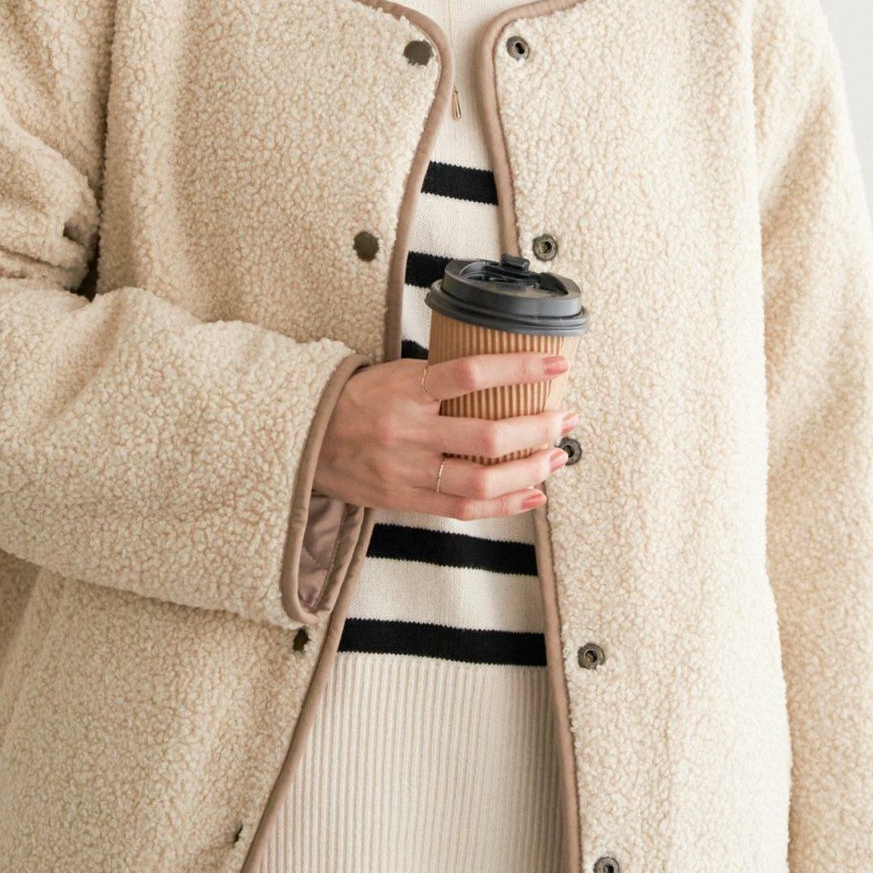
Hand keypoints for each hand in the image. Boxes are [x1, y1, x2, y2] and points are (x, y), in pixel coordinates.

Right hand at [313, 350, 574, 518]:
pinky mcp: (407, 500)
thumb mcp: (395, 374)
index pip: (471, 373)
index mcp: (408, 390)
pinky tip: (532, 494)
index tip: (555, 364)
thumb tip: (499, 371)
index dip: (518, 370)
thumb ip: (440, 376)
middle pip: (488, 436)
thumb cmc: (359, 400)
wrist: (306, 440)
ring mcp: (409, 471)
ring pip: (482, 480)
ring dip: (529, 470)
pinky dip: (505, 505)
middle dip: (537, 429)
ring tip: (556, 457)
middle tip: (566, 419)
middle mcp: (410, 432)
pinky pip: (464, 507)